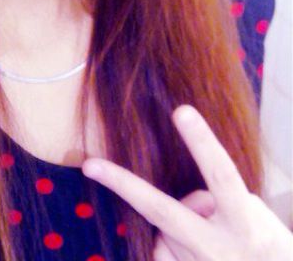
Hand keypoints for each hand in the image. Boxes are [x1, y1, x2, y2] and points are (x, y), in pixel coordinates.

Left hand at [81, 105, 292, 259]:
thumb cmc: (267, 248)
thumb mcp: (257, 220)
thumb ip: (219, 201)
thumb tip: (186, 203)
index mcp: (245, 225)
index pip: (221, 174)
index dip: (202, 143)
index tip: (181, 111)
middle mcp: (217, 249)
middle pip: (161, 210)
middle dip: (123, 185)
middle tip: (90, 166)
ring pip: (167, 228)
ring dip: (184, 226)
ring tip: (216, 245)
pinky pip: (162, 251)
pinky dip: (173, 246)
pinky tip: (195, 255)